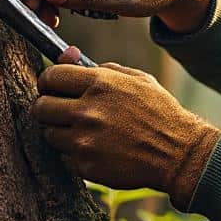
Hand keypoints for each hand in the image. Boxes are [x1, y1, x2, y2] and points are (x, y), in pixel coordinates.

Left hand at [32, 63, 220, 208]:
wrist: (179, 154)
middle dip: (47, 108)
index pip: (50, 77)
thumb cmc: (159, 113)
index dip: (48, 82)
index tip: (52, 88)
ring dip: (60, 133)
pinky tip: (95, 150)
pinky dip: (74, 155)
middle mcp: (88, 111)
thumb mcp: (137, 79)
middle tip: (59, 111)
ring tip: (83, 132)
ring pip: (49, 134)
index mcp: (100, 83)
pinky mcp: (86, 166)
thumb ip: (101, 67)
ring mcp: (85, 141)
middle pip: (40, 107)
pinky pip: (64, 158)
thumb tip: (69, 53)